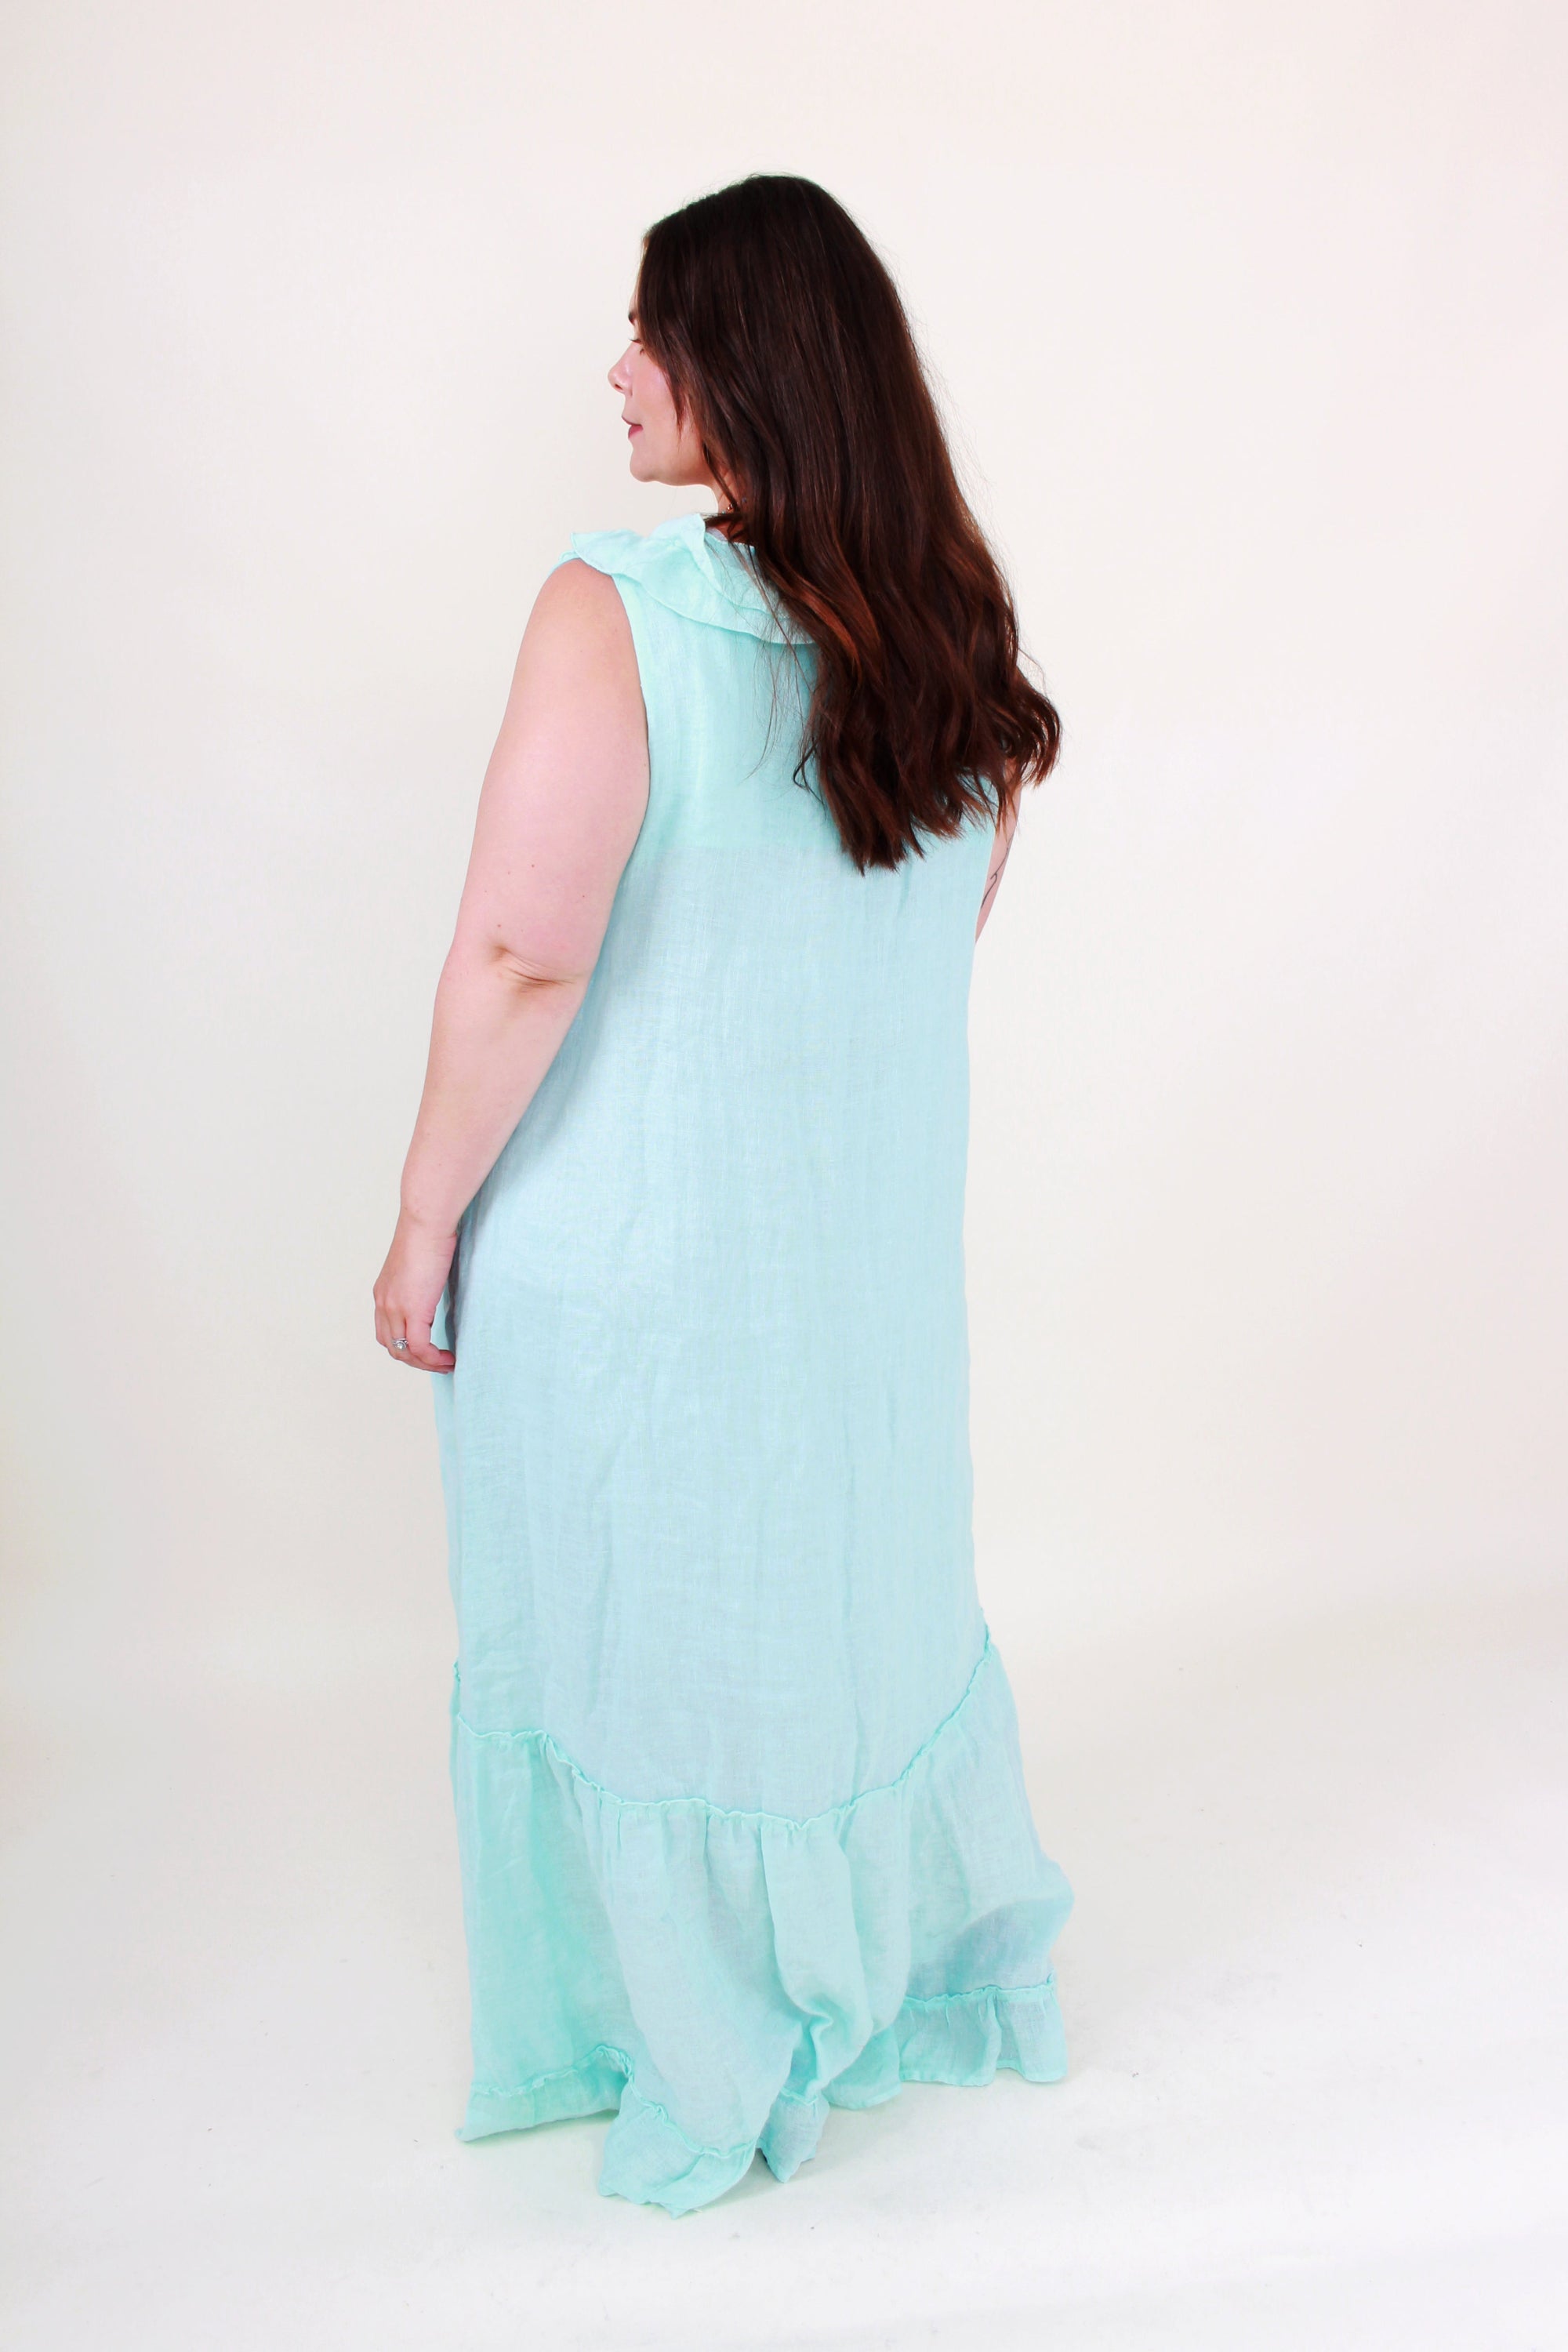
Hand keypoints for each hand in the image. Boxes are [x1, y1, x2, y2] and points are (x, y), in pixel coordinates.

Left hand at [373, 1213, 457, 1371]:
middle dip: (415, 1360)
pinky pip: (420, 1347)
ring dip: (425, 1364)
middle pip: (392, 1346)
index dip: (406, 1345)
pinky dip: (433, 1358)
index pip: (387, 1331)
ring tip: (446, 1364)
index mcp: (383, 1292)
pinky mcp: (412, 1310)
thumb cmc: (429, 1233)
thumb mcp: (420, 1263)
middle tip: (438, 1363)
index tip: (428, 1350)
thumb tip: (436, 1286)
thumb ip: (422, 1280)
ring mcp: (395, 1308)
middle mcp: (384, 1303)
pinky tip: (448, 1358)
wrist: (426, 1223)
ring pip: (404, 1351)